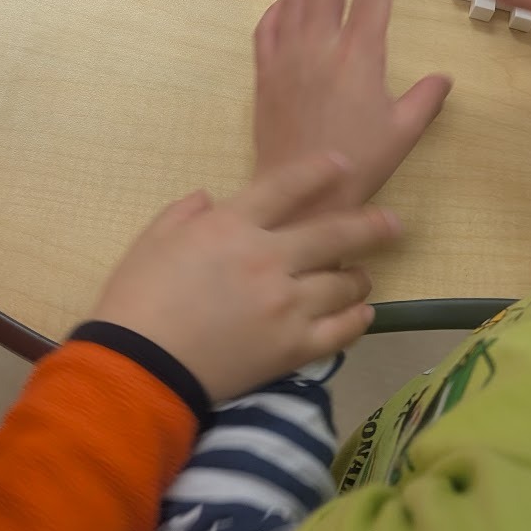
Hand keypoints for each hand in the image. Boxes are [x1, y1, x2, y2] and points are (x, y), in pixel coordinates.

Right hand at [91, 155, 395, 402]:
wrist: (140, 366)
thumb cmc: (137, 298)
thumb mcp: (152, 239)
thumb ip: (185, 211)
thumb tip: (210, 198)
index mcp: (232, 226)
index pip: (288, 186)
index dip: (320, 171)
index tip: (344, 164)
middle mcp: (269, 258)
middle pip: (334, 233)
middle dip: (370, 224)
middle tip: (393, 223)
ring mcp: (286, 305)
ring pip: (343, 283)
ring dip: (359, 277)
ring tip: (364, 277)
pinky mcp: (292, 348)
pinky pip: (340, 331)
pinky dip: (357, 320)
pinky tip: (362, 314)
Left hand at [253, 0, 452, 207]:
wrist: (299, 196)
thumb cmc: (359, 165)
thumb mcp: (404, 133)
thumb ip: (425, 99)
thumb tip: (443, 77)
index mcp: (359, 56)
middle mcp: (319, 47)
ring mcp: (286, 58)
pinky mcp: (265, 74)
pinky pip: (268, 26)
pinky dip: (282, 4)